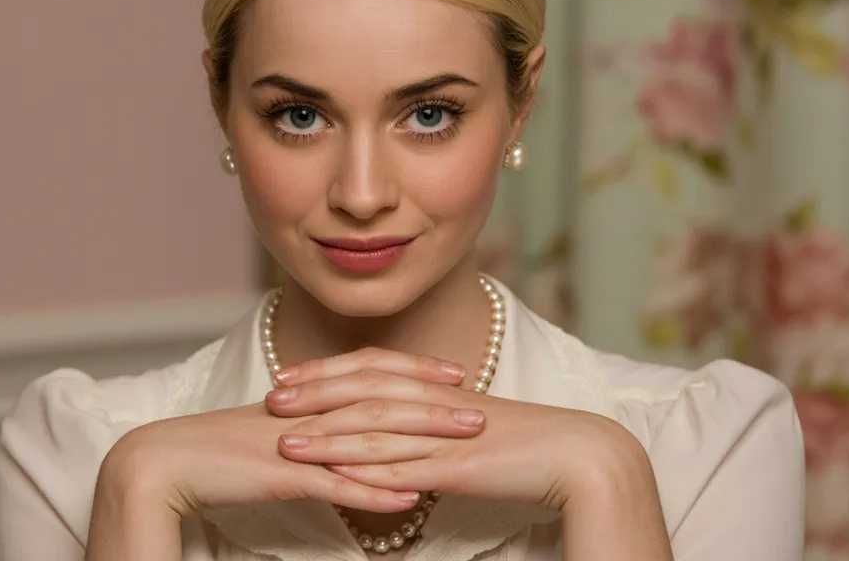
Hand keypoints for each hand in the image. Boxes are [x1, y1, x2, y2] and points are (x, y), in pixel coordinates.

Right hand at [94, 349, 482, 518]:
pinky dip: (376, 490)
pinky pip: (336, 482)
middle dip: (435, 404)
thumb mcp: (271, 432)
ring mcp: (296, 440)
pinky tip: (411, 499)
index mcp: (305, 392)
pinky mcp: (281, 474)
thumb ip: (311, 428)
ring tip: (465, 450)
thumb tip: (342, 435)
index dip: (414, 369)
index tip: (455, 374)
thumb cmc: (217, 452)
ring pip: (369, 436)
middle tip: (481, 410)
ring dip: (421, 443)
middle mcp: (307, 408)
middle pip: (381, 398)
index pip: (369, 369)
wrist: (162, 461)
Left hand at [268, 349, 648, 512]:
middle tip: (270, 400)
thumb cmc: (525, 444)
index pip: (371, 369)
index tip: (287, 378)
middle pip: (364, 390)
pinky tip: (336, 479)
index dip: (325, 373)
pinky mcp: (457, 467)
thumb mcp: (469, 427)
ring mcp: (444, 435)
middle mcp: (435, 403)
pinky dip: (367, 472)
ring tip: (286, 443)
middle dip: (313, 395)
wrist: (578, 453)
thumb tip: (398, 438)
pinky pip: (404, 468)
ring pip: (375, 430)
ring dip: (327, 436)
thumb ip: (431, 427)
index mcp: (436, 389)